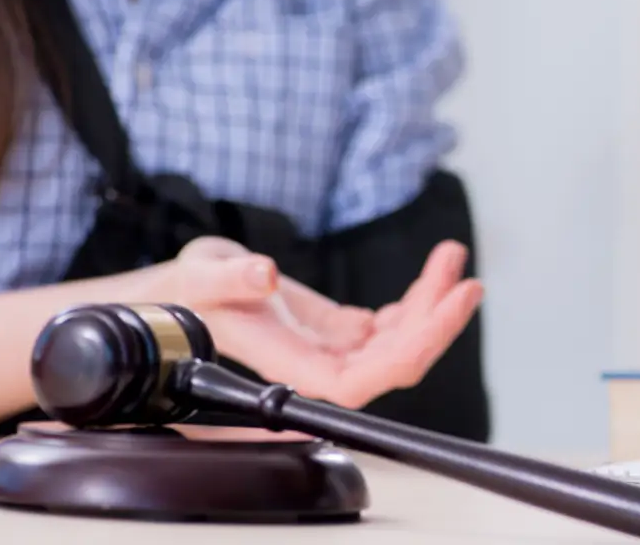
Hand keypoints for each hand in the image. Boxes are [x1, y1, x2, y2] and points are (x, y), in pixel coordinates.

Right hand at [134, 236, 482, 409]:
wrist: (174, 296)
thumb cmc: (181, 293)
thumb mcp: (202, 273)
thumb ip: (232, 278)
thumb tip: (264, 277)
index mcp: (289, 362)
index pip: (361, 380)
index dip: (409, 353)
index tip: (444, 310)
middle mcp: (317, 363)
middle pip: (394, 362)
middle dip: (436, 322)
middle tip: (465, 279)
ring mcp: (331, 349)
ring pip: (398, 341)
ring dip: (431, 303)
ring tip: (450, 258)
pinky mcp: (336, 332)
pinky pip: (388, 327)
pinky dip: (416, 300)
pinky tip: (430, 274)